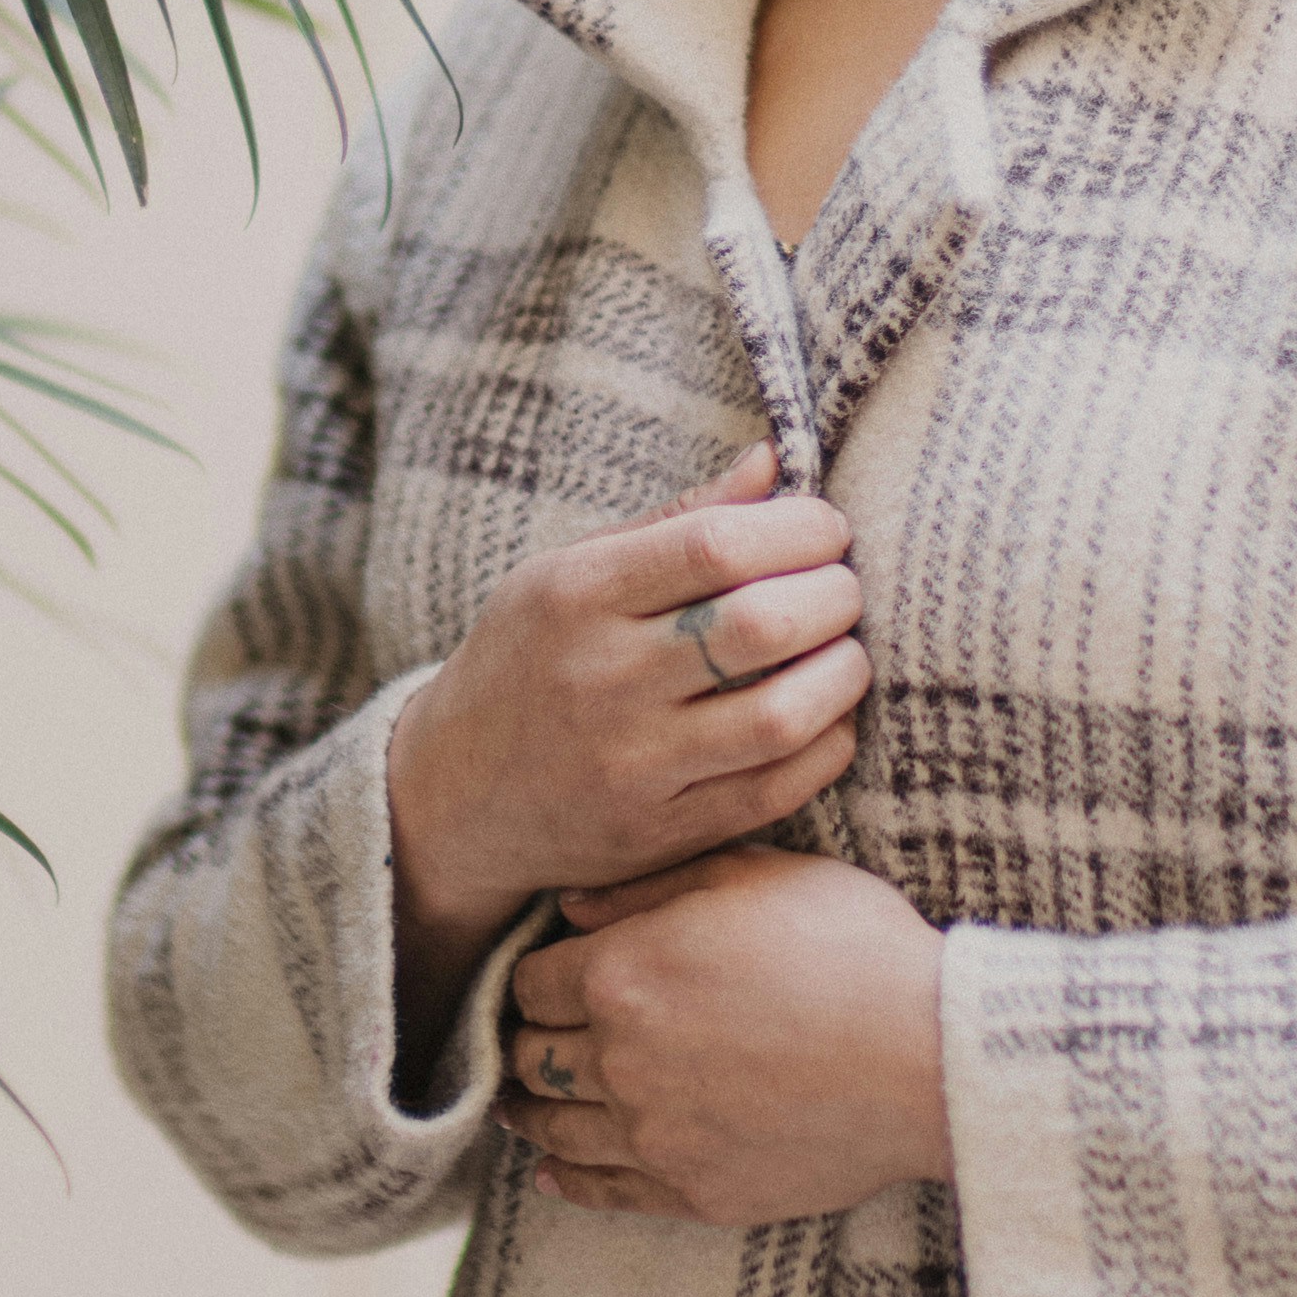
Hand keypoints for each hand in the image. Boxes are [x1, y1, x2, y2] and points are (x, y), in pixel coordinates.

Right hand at [386, 446, 866, 1068]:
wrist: (453, 793)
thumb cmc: (528, 658)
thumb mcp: (569, 572)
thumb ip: (675, 521)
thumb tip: (773, 461)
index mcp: (578, 595)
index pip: (717, 546)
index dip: (798, 528)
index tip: (825, 527)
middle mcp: (602, 679)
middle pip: (759, 626)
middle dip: (833, 595)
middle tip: (844, 587)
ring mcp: (633, 766)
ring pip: (781, 715)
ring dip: (842, 674)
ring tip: (844, 650)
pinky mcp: (660, 835)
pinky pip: (776, 789)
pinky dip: (826, 746)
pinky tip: (825, 717)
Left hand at [495, 846, 948, 1226]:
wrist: (928, 1056)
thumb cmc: (849, 946)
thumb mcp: (751, 876)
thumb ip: (650, 887)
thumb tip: (569, 905)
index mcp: (622, 973)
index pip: (530, 981)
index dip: (536, 973)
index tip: (547, 976)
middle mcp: (620, 1059)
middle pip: (533, 1055)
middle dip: (528, 1041)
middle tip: (532, 1037)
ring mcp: (655, 1135)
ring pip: (555, 1129)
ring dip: (532, 1113)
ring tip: (523, 1105)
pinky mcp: (695, 1193)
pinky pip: (604, 1192)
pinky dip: (567, 1184)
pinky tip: (551, 1177)